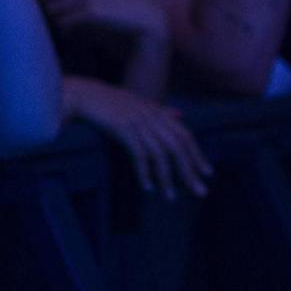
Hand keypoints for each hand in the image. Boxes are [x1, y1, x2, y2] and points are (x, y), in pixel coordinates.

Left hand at [39, 0, 168, 43]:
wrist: (149, 23)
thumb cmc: (123, 11)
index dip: (52, 4)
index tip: (61, 16)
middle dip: (52, 12)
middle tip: (63, 25)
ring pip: (53, 9)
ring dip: (59, 22)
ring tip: (70, 31)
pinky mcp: (92, 10)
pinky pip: (63, 22)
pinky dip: (65, 31)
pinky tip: (72, 36)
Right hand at [64, 77, 209, 199]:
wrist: (83, 94)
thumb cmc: (109, 100)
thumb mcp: (138, 103)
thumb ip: (160, 111)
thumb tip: (180, 115)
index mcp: (157, 111)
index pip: (185, 135)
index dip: (197, 154)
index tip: (207, 173)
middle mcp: (151, 117)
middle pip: (177, 147)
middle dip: (189, 171)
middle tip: (200, 192)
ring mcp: (137, 123)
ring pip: (160, 154)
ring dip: (167, 178)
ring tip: (170, 197)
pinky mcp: (123, 129)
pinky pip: (139, 155)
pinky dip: (144, 172)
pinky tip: (148, 187)